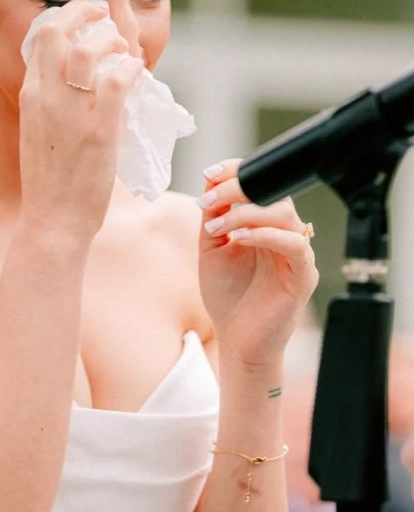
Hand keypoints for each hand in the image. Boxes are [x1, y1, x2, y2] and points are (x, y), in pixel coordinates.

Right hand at [17, 0, 139, 245]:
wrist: (51, 222)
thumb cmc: (48, 182)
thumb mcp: (37, 133)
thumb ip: (51, 103)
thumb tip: (80, 77)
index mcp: (29, 97)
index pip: (41, 37)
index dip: (65, 17)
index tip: (84, 18)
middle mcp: (45, 99)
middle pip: (59, 31)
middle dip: (86, 11)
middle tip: (103, 15)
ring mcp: (72, 114)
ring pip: (90, 49)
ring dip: (112, 41)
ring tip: (122, 50)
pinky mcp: (100, 129)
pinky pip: (119, 78)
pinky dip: (131, 68)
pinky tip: (135, 75)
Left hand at [197, 161, 318, 373]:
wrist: (238, 339)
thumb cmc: (228, 295)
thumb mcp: (212, 251)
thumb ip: (213, 218)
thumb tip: (210, 181)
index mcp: (264, 224)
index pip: (261, 187)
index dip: (240, 173)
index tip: (212, 172)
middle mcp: (283, 233)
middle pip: (274, 195)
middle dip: (240, 190)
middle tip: (208, 199)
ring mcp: (296, 251)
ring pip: (284, 215)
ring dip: (248, 213)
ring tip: (217, 225)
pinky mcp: (303, 273)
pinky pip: (294, 244)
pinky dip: (266, 236)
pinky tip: (238, 238)